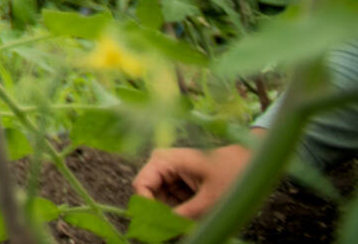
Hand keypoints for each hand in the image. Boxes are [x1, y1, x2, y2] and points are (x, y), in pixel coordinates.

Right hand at [133, 143, 253, 217]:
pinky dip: (181, 214)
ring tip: (194, 220)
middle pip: (148, 196)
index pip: (140, 187)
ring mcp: (168, 174)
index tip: (163, 228)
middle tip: (181, 228)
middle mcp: (161, 165)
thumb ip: (184, 216)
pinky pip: (170, 203)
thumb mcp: (210, 200)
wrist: (251, 163)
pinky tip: (196, 216)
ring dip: (173, 216)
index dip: (148, 209)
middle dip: (162, 215)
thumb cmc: (233, 175)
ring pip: (159, 203)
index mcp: (164, 161)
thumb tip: (164, 231)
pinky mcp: (176, 184)